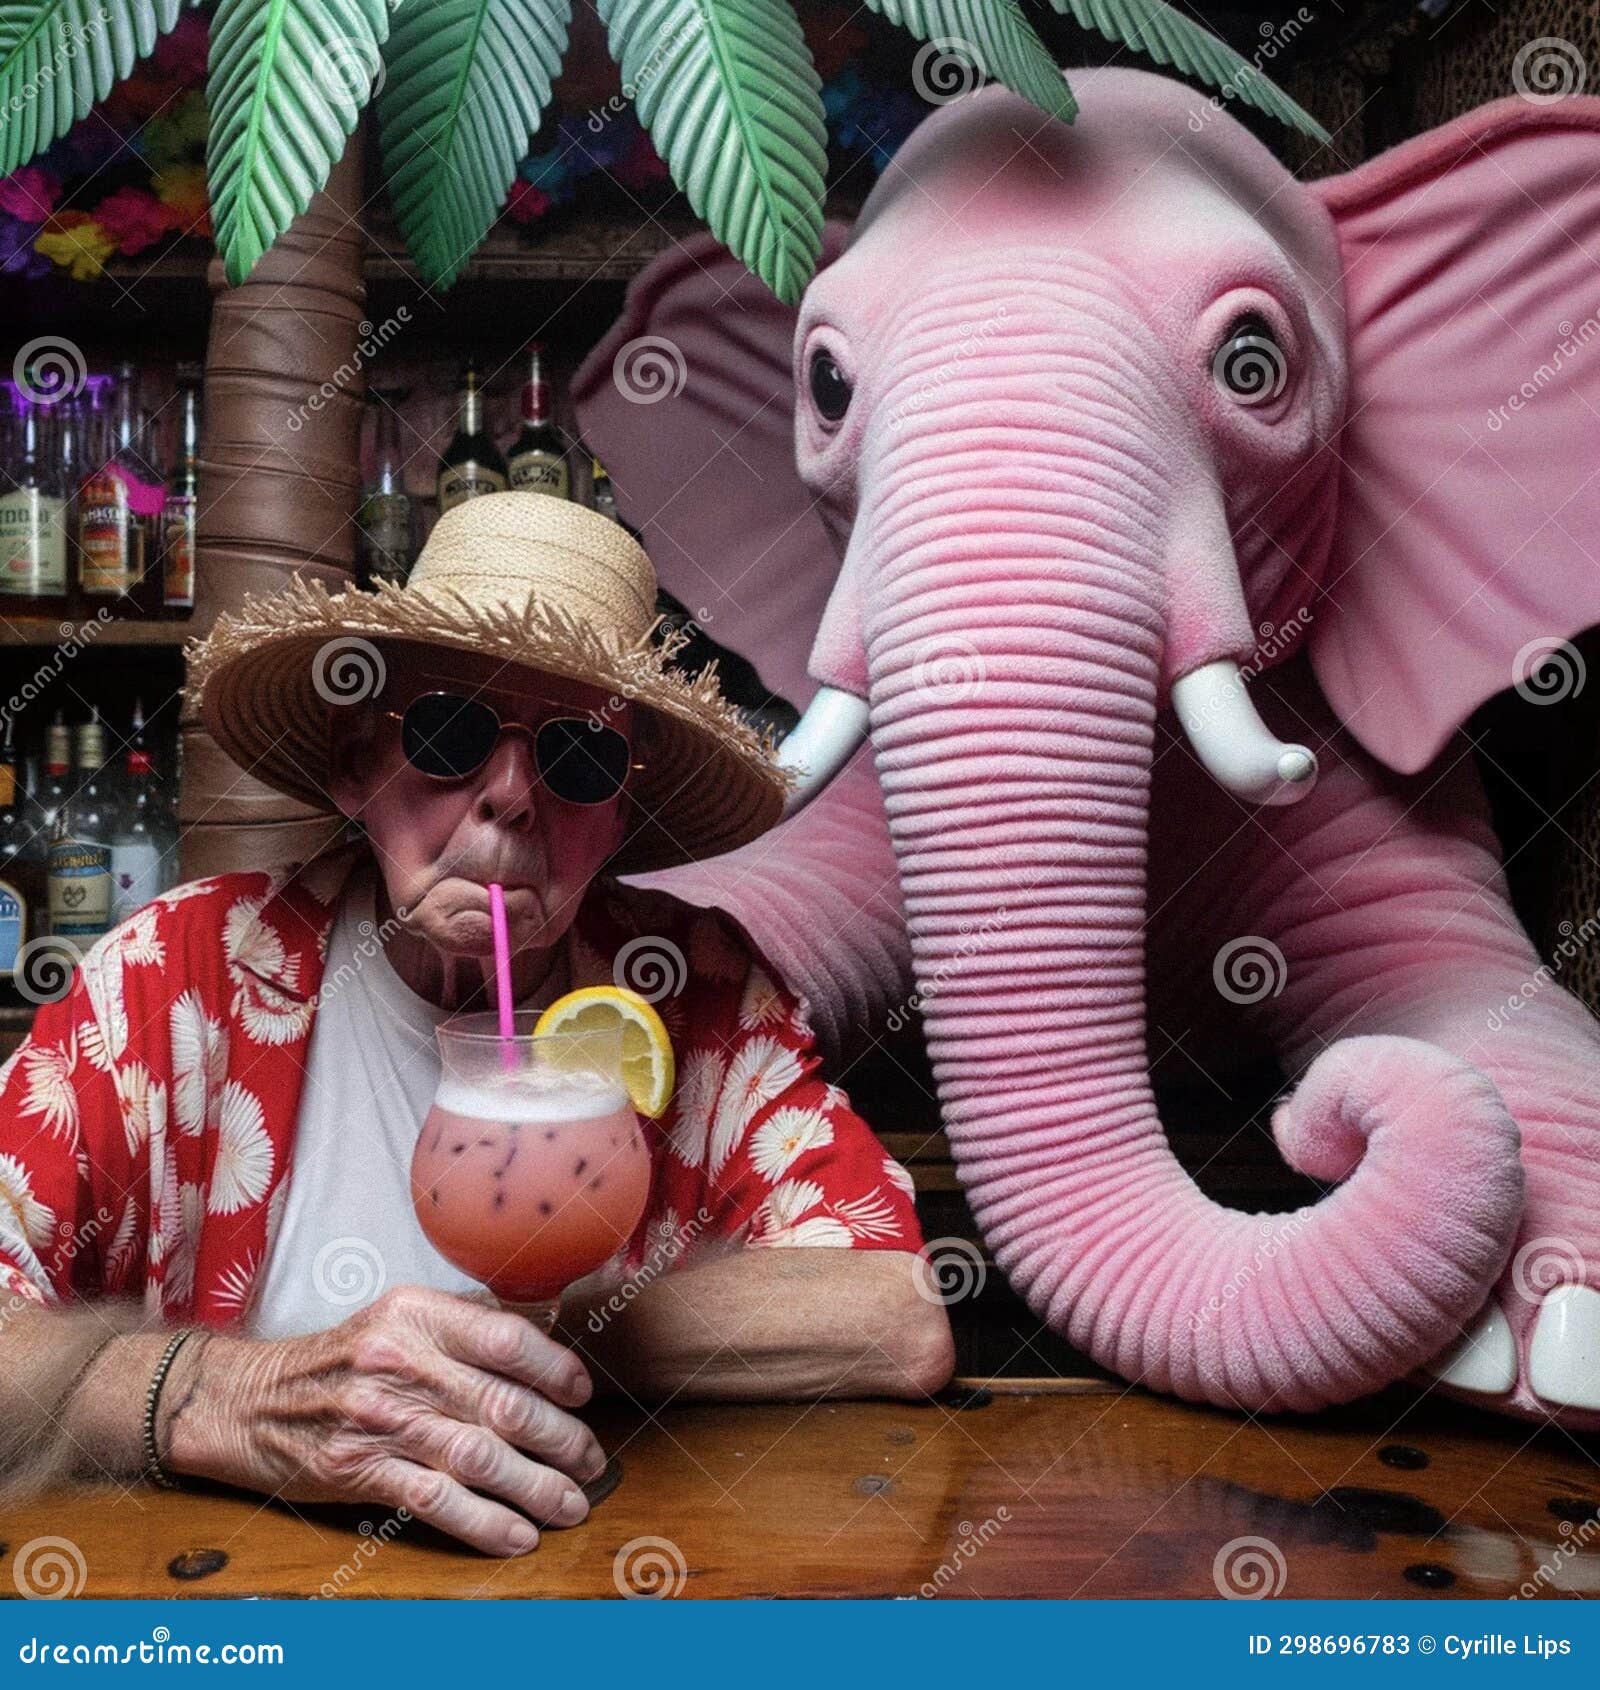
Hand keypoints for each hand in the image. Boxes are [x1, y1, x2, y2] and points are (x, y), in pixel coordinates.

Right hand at [165, 1285, 606, 1555]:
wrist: (248, 1401)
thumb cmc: (339, 1359)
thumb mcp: (398, 1319)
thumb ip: (466, 1324)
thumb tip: (550, 1325)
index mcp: (417, 1314)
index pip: (507, 1337)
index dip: (556, 1369)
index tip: (583, 1393)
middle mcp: (401, 1360)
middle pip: (503, 1402)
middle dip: (560, 1438)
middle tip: (592, 1460)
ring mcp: (379, 1417)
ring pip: (479, 1455)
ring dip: (536, 1486)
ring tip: (571, 1504)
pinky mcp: (358, 1469)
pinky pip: (435, 1499)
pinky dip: (484, 1521)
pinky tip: (518, 1535)